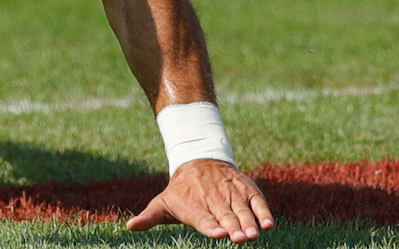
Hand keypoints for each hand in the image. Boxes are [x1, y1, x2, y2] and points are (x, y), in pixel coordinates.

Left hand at [126, 159, 273, 242]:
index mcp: (194, 206)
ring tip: (254, 234)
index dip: (210, 227)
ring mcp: (232, 194)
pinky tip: (269, 224)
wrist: (200, 160)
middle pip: (225, 216)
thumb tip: (129, 226)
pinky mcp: (246, 190)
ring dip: (249, 222)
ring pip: (242, 210)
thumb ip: (149, 217)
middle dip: (233, 227)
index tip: (217, 234)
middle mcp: (214, 200)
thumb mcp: (162, 202)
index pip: (203, 219)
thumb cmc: (180, 191)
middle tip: (240, 238)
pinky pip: (257, 201)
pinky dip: (263, 212)